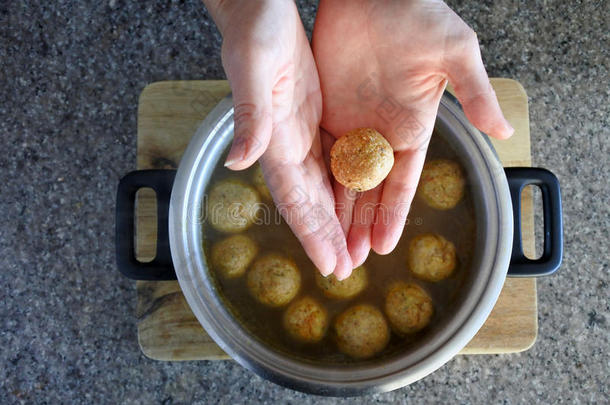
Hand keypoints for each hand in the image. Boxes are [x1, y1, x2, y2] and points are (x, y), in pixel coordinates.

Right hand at [204, 0, 351, 276]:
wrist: (261, 6)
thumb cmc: (254, 29)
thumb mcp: (254, 66)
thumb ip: (250, 114)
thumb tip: (239, 161)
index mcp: (273, 138)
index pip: (293, 198)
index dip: (310, 233)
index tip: (328, 263)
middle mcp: (286, 143)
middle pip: (309, 201)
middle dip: (326, 237)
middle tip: (345, 270)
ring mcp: (301, 132)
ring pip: (322, 186)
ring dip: (336, 219)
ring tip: (353, 249)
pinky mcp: (314, 118)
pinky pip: (332, 161)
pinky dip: (342, 186)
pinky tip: (354, 203)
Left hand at [313, 0, 513, 267]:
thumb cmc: (418, 15)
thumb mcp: (455, 53)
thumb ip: (475, 93)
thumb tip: (505, 130)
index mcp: (413, 128)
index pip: (402, 181)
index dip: (393, 213)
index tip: (383, 244)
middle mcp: (382, 134)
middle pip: (369, 190)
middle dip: (360, 224)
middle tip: (350, 260)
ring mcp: (352, 125)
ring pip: (341, 179)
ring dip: (336, 211)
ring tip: (329, 244)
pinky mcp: (326, 112)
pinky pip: (319, 153)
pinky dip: (315, 181)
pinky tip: (309, 205)